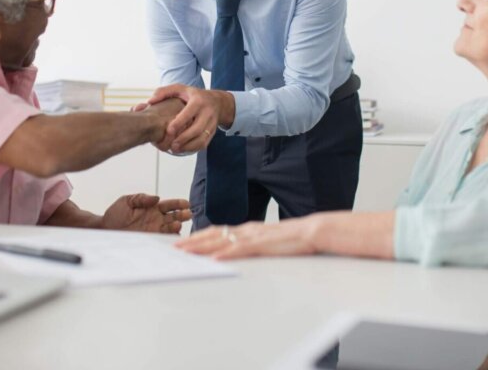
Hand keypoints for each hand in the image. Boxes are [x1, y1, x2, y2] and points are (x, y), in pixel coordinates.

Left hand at [100, 193, 191, 233]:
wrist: (105, 228)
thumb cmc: (116, 213)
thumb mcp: (127, 200)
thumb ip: (142, 198)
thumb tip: (157, 198)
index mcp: (153, 207)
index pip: (170, 205)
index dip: (178, 204)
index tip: (186, 203)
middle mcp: (156, 219)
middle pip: (174, 216)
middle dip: (182, 215)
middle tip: (187, 214)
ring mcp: (154, 230)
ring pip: (170, 228)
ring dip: (176, 226)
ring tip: (177, 225)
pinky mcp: (150, 239)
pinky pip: (163, 239)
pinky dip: (169, 239)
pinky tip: (173, 237)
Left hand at [148, 84, 233, 153]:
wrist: (217, 102)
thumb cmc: (194, 95)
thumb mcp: (180, 88)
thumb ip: (164, 92)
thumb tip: (150, 101)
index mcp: (198, 101)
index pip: (189, 113)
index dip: (179, 122)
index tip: (169, 130)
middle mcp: (207, 112)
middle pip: (197, 128)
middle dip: (184, 138)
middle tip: (172, 145)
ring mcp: (211, 123)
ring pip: (202, 138)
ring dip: (189, 146)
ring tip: (175, 149)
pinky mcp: (212, 131)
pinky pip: (205, 143)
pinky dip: (194, 148)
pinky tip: (183, 149)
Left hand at [174, 217, 319, 259]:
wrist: (312, 231)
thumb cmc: (294, 239)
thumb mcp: (269, 242)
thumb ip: (254, 245)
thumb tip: (240, 253)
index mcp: (248, 229)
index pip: (218, 231)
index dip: (200, 237)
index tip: (185, 242)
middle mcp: (247, 230)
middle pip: (213, 234)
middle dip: (193, 242)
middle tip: (175, 248)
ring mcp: (253, 236)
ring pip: (221, 240)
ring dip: (201, 246)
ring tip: (185, 253)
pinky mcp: (262, 244)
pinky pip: (240, 249)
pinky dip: (225, 254)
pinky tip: (214, 259)